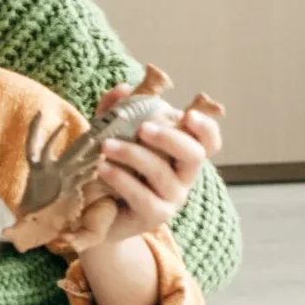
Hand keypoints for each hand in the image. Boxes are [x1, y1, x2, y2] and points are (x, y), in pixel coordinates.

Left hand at [90, 88, 221, 241]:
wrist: (96, 213)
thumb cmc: (111, 169)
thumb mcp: (112, 136)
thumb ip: (117, 112)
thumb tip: (124, 88)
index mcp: (180, 153)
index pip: (209, 141)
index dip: (206, 127)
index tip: (188, 115)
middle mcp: (183, 176)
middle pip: (194, 155)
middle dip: (170, 138)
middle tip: (143, 128)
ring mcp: (172, 198)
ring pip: (162, 173)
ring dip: (132, 154)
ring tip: (105, 145)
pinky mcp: (154, 216)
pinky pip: (143, 196)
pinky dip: (121, 179)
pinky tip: (102, 167)